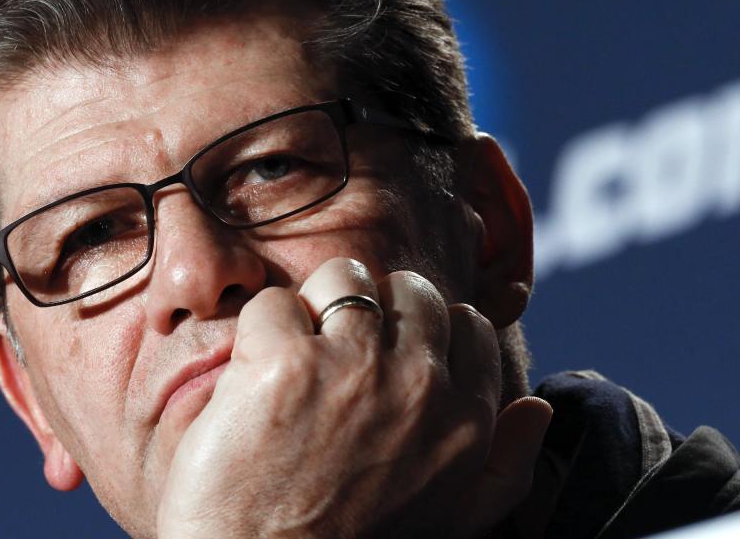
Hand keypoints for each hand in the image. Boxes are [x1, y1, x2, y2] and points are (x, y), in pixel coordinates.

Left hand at [157, 258, 551, 537]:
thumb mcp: (454, 519)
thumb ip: (506, 465)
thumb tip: (538, 408)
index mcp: (466, 418)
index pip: (465, 323)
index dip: (420, 333)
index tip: (385, 359)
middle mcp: (418, 383)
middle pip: (408, 287)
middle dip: (372, 308)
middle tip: (335, 355)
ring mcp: (351, 367)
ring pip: (343, 277)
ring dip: (316, 309)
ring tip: (296, 362)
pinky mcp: (283, 364)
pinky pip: (274, 304)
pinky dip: (261, 332)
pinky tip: (254, 382)